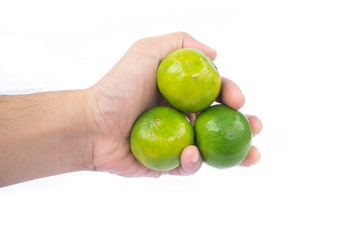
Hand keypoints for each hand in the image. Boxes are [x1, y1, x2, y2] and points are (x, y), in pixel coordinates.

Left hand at [84, 32, 261, 176]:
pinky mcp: (167, 164)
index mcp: (181, 93)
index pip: (214, 93)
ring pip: (212, 148)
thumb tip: (216, 54)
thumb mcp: (147, 52)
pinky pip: (188, 166)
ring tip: (251, 156)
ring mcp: (176, 141)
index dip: (230, 95)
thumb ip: (181, 44)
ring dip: (234, 154)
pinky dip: (194, 162)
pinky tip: (192, 154)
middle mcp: (183, 116)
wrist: (92, 124)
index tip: (238, 100)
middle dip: (243, 126)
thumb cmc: (118, 87)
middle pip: (219, 122)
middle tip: (256, 128)